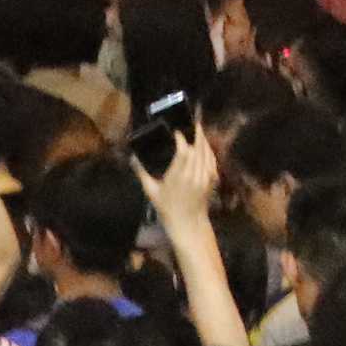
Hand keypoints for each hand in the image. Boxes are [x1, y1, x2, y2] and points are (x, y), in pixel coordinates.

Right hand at [140, 108, 214, 223]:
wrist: (188, 222)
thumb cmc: (167, 208)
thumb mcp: (151, 191)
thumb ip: (142, 173)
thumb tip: (133, 158)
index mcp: (179, 176)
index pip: (183, 151)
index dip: (181, 139)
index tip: (176, 132)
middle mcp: (194, 174)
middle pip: (198, 148)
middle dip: (195, 134)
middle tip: (191, 122)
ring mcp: (205, 176)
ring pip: (207, 152)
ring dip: (203, 140)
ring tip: (198, 129)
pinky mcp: (212, 179)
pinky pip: (212, 160)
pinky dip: (209, 150)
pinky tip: (204, 145)